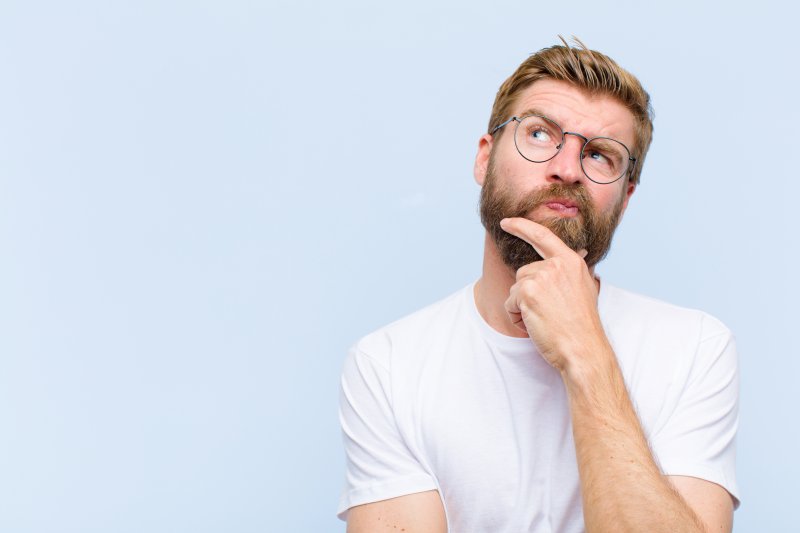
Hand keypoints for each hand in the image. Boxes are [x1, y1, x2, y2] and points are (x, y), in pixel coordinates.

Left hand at [500, 217, 609, 372]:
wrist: (583, 348)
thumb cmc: (582, 325)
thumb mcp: (585, 288)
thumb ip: (573, 270)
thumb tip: (578, 252)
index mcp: (571, 261)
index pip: (542, 236)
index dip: (522, 226)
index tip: (506, 222)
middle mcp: (557, 265)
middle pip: (524, 273)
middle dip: (527, 294)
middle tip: (548, 313)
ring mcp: (542, 277)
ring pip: (516, 289)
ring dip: (523, 307)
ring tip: (544, 320)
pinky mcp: (528, 292)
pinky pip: (509, 303)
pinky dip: (517, 318)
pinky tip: (535, 325)